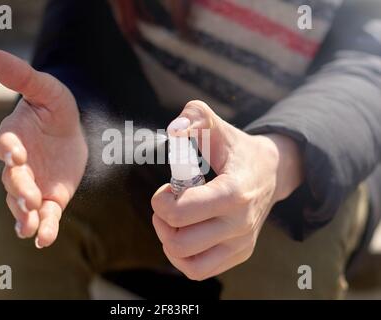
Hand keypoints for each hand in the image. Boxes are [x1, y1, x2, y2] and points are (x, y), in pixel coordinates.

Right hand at [0, 49, 87, 247]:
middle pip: (13, 180)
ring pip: (23, 203)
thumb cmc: (55, 109)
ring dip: (25, 215)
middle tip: (29, 198)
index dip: (8, 149)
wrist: (72, 133)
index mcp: (14, 136)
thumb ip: (23, 77)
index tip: (15, 154)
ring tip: (29, 227)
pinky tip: (45, 239)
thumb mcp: (47, 89)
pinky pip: (45, 215)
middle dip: (19, 189)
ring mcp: (33, 184)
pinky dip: (45, 227)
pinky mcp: (50, 198)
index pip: (5, 144)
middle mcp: (18, 165)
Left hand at [151, 100, 303, 279]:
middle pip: (178, 241)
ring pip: (186, 260)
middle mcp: (240, 223)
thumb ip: (195, 116)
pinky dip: (181, 257)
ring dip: (169, 239)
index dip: (161, 200)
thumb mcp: (217, 126)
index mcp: (234, 192)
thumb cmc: (237, 150)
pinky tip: (183, 234)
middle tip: (169, 203)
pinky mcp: (240, 253)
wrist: (271, 172)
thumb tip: (175, 129)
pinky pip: (198, 270)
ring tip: (175, 219)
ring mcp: (241, 242)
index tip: (168, 187)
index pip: (181, 212)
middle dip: (162, 219)